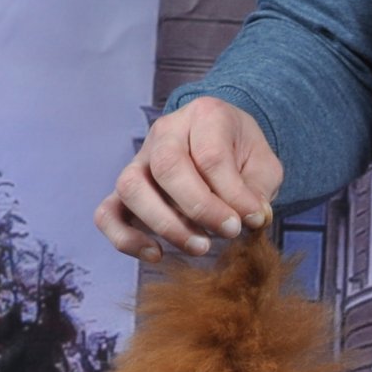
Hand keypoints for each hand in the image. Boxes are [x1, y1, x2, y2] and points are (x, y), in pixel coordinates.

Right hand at [96, 97, 282, 261]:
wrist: (223, 146)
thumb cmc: (243, 157)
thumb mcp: (264, 165)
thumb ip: (259, 189)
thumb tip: (252, 217)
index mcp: (204, 116)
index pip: (210, 155)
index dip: (232, 193)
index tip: (253, 219)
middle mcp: (165, 133)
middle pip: (167, 167)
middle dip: (200, 207)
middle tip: (230, 232)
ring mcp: (140, 160)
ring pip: (131, 187)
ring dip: (165, 224)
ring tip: (200, 247)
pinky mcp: (126, 190)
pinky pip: (107, 213)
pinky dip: (125, 238)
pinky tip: (157, 255)